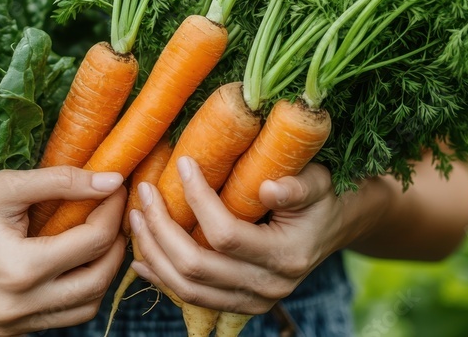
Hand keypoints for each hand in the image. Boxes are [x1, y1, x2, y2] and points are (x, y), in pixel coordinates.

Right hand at [0, 166, 126, 335]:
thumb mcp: (7, 186)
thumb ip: (62, 182)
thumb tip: (113, 180)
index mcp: (21, 269)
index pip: (93, 242)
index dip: (112, 211)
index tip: (118, 187)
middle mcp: (20, 306)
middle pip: (98, 279)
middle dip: (116, 244)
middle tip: (115, 213)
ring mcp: (14, 325)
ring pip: (86, 307)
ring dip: (101, 272)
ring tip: (99, 236)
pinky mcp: (9, 331)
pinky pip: (62, 318)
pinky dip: (78, 292)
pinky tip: (74, 261)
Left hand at [129, 156, 379, 314]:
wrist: (331, 228)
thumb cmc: (320, 197)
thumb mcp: (318, 184)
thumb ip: (298, 186)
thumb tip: (270, 188)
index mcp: (287, 256)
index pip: (227, 235)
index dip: (199, 199)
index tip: (183, 162)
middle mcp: (268, 287)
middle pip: (197, 266)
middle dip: (162, 228)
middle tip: (144, 192)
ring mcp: (251, 301)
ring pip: (187, 288)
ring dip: (154, 252)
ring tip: (136, 217)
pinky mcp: (237, 304)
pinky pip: (190, 298)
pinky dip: (160, 277)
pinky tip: (140, 256)